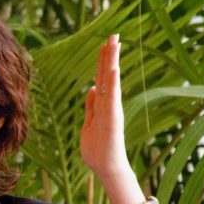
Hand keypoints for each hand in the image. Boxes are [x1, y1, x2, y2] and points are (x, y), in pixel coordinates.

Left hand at [81, 35, 153, 203]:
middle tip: (113, 35)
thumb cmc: (98, 149)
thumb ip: (91, 107)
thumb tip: (91, 89)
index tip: (106, 43)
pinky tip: (112, 69)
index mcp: (102, 105)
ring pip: (111, 82)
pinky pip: (113, 98)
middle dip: (109, 55)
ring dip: (112, 62)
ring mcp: (112, 110)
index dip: (103, 61)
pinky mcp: (113, 119)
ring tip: (114, 44)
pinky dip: (112, 84)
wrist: (105, 168)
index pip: (102, 78)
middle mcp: (109, 104)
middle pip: (108, 75)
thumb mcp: (89, 124)